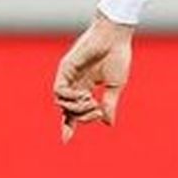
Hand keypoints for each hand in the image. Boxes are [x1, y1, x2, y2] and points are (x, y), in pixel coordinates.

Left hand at [53, 11, 133, 142]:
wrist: (115, 36)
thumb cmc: (118, 56)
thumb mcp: (115, 86)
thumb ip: (109, 104)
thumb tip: (108, 123)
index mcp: (86, 87)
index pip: (73, 111)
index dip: (69, 125)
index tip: (66, 140)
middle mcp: (75, 83)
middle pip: (66, 110)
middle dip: (79, 117)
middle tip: (96, 110)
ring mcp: (68, 76)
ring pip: (61, 102)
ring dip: (75, 108)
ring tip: (92, 101)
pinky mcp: (65, 69)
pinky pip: (59, 91)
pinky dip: (69, 98)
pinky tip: (84, 94)